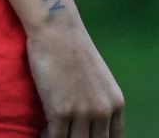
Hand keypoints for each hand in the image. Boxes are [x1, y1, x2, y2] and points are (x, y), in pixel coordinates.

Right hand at [26, 17, 124, 137]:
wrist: (57, 30)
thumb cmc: (73, 50)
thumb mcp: (98, 77)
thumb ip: (100, 101)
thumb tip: (91, 123)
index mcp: (115, 103)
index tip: (84, 137)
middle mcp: (103, 110)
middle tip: (67, 135)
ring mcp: (83, 112)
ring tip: (53, 134)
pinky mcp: (61, 111)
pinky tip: (42, 132)